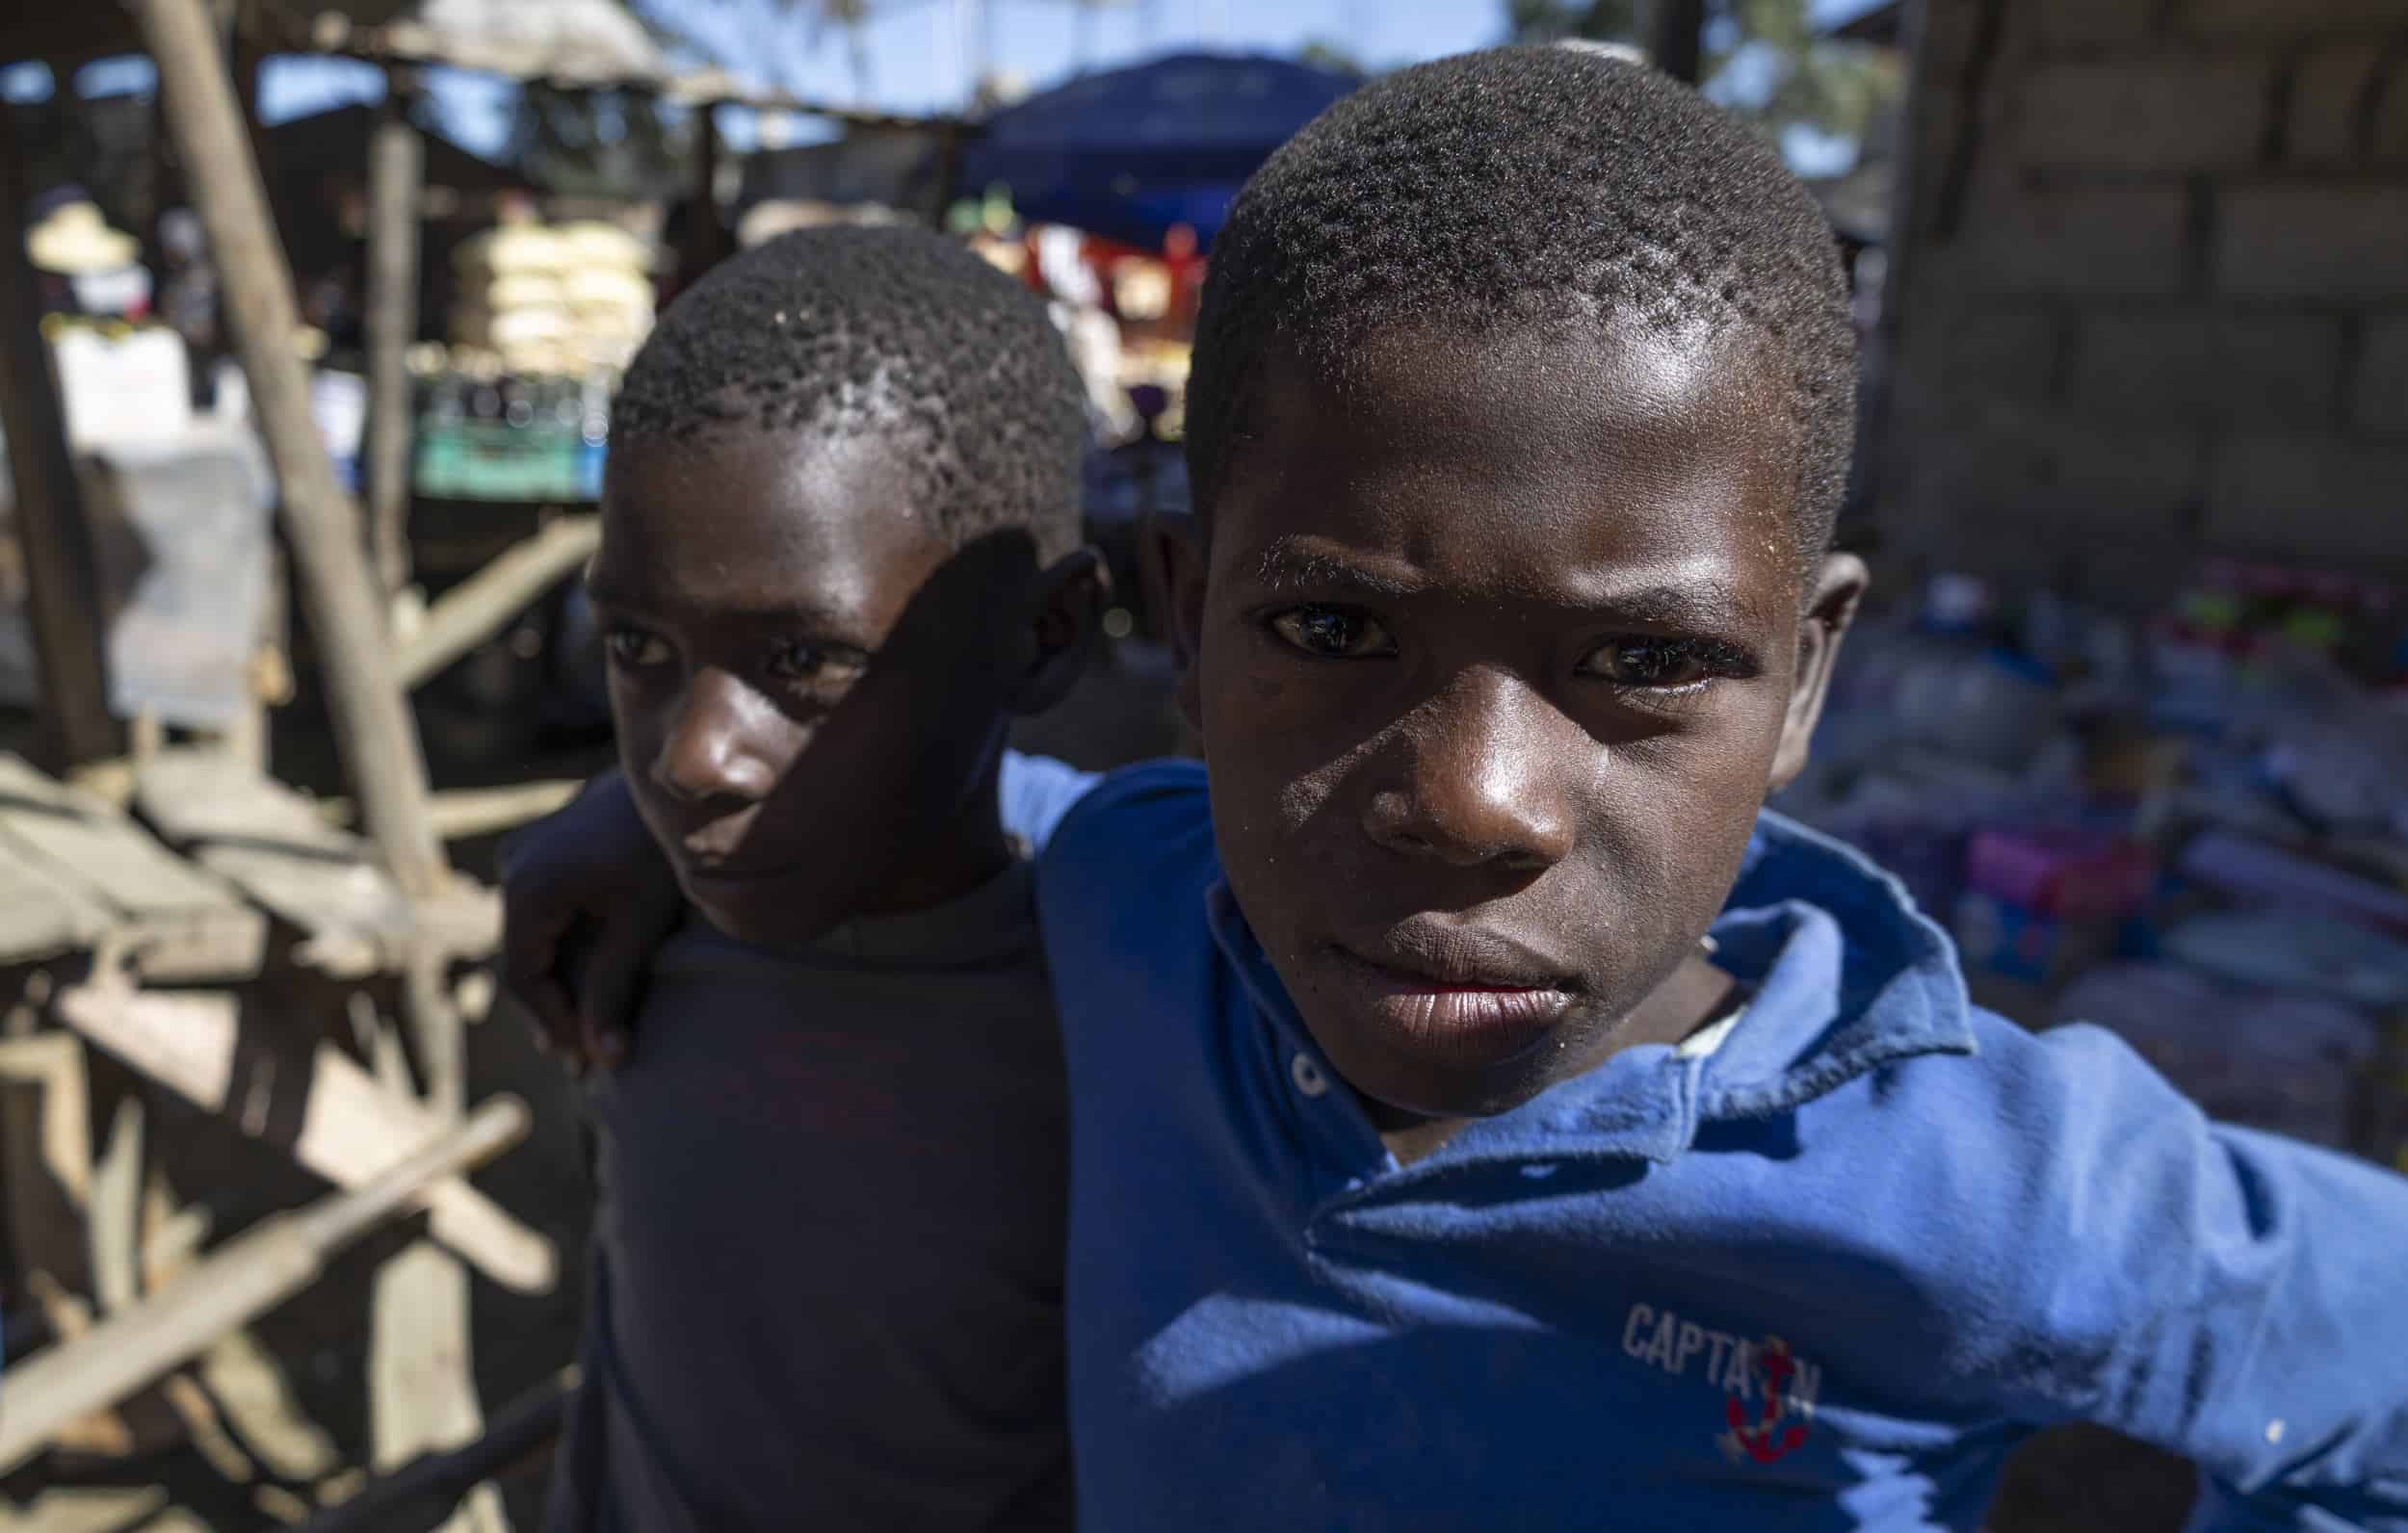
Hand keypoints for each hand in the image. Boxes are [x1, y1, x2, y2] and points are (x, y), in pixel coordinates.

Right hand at [498, 771, 680, 1072]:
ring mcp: (525, 855)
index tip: (585, 1062)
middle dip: (557, 1009)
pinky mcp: (546, 850)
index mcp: (527, 887)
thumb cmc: (664, 849)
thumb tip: (604, 1060)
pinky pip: (546, 914)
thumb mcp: (641, 923)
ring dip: (562, 982)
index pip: (525, 978)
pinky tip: (593, 982)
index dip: (554, 1025)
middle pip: (525, 959)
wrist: (679, 784)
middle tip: (586, 1060)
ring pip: (535, 938)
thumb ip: (614, 989)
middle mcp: (513, 868)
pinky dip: (567, 949)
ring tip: (591, 1030)